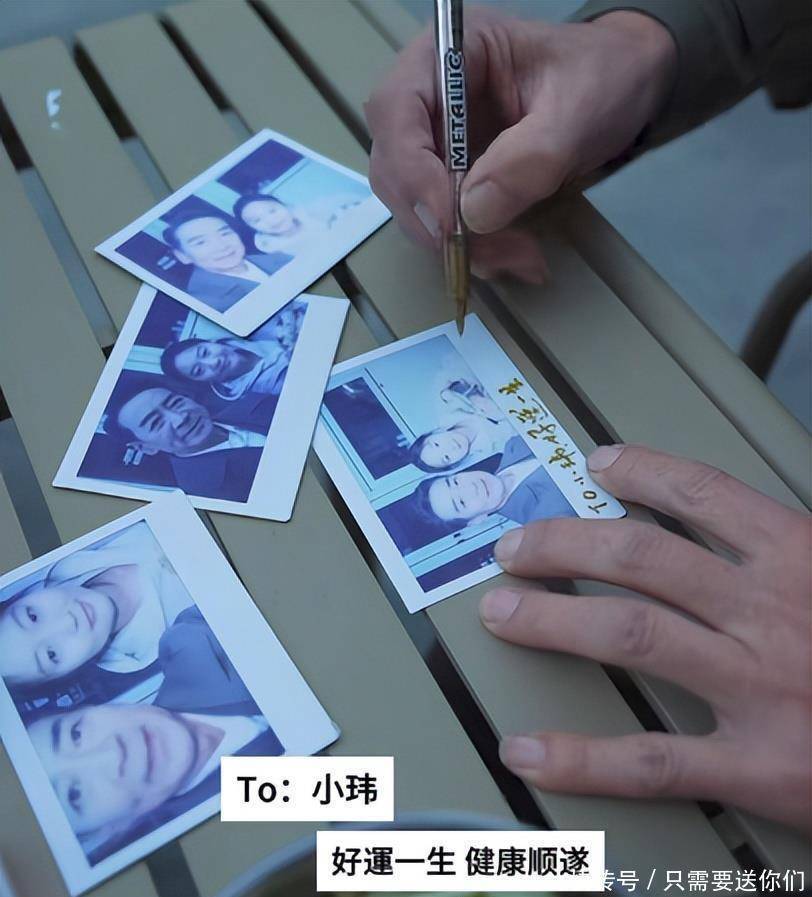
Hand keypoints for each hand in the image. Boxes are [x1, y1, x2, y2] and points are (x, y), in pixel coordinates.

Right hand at [365, 9, 675, 245]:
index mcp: (448, 53)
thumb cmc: (601, 77)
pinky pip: (441, 221)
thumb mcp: (577, 110)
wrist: (622, 87)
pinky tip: (512, 256)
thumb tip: (474, 213)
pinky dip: (471, 248)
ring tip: (518, 257)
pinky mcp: (448, 176)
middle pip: (395, 166)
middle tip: (492, 253)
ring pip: (413, 204)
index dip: (411, 170)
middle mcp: (427, 95)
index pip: (396, 110)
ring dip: (456, 244)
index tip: (449, 219)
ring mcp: (434, 139)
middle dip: (436, 220)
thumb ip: (529, 158)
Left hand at [480, 444, 811, 830]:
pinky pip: (653, 761)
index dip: (642, 471)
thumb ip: (794, 548)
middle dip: (565, 544)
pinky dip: (582, 759)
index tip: (597, 463)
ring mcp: (759, 687)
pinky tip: (530, 751)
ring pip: (631, 635)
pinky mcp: (759, 767)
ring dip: (552, 619)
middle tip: (515, 548)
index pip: (705, 493)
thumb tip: (735, 518)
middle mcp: (772, 612)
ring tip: (501, 612)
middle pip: (642, 557)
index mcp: (805, 558)